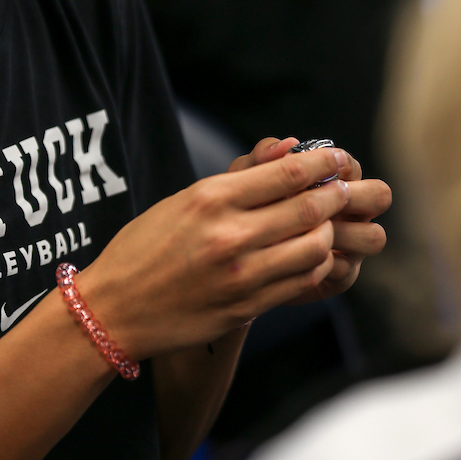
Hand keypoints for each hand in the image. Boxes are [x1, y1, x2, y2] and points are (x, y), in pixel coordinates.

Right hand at [78, 144, 349, 359]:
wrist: (115, 309)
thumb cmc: (144, 246)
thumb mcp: (183, 199)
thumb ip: (237, 179)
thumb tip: (288, 150)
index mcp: (211, 199)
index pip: (287, 174)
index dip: (322, 162)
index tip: (337, 157)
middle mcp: (230, 235)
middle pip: (309, 209)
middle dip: (336, 195)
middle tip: (345, 188)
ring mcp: (242, 275)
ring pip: (314, 247)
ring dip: (329, 232)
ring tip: (326, 223)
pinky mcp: (247, 307)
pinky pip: (301, 282)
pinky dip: (316, 264)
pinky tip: (311, 255)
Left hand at [243, 137, 390, 303]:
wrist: (232, 257)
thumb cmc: (242, 208)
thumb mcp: (243, 180)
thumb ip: (261, 159)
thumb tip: (288, 143)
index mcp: (331, 180)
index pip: (351, 166)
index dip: (339, 166)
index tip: (314, 172)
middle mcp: (348, 210)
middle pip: (379, 196)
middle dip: (357, 196)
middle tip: (326, 200)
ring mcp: (349, 244)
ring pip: (373, 236)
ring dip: (346, 232)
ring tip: (309, 231)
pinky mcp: (339, 276)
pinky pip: (347, 269)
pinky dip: (325, 261)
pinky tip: (297, 257)